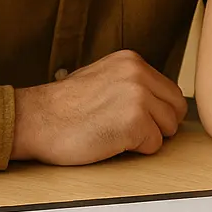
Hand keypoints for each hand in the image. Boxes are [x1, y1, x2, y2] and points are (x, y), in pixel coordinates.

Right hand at [11, 51, 187, 163]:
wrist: (35, 119)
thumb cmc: (64, 107)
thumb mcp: (102, 77)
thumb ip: (132, 83)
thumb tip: (161, 101)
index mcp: (132, 61)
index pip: (170, 92)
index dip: (157, 112)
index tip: (134, 118)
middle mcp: (138, 73)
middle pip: (175, 110)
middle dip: (158, 125)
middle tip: (127, 131)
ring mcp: (138, 96)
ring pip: (168, 128)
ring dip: (145, 138)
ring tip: (115, 133)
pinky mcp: (135, 122)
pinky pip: (153, 145)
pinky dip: (135, 150)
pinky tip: (109, 141)